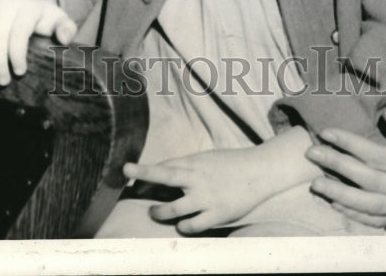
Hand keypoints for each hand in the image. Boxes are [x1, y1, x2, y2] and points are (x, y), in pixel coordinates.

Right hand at [0, 0, 76, 85]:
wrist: (24, 0)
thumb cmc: (43, 17)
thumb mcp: (58, 20)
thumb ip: (66, 28)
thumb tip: (63, 39)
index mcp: (28, 6)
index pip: (19, 32)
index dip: (17, 55)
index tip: (20, 72)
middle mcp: (6, 3)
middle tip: (3, 82)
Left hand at [123, 147, 275, 234]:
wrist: (260, 171)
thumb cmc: (231, 164)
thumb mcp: (207, 158)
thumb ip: (187, 166)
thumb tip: (165, 172)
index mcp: (195, 162)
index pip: (165, 165)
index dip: (145, 169)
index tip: (128, 170)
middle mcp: (198, 178)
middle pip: (166, 175)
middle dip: (145, 173)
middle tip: (126, 172)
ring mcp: (206, 197)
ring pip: (174, 208)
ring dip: (160, 212)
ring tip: (154, 212)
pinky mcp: (217, 215)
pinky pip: (193, 225)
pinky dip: (183, 226)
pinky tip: (181, 225)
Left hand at [306, 103, 385, 227]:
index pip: (379, 157)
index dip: (350, 145)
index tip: (327, 132)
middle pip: (370, 182)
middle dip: (337, 167)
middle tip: (312, 153)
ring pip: (372, 206)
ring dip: (341, 196)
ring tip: (315, 184)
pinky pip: (381, 219)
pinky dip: (357, 215)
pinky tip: (336, 205)